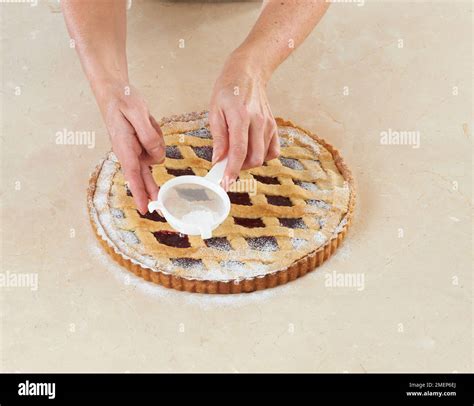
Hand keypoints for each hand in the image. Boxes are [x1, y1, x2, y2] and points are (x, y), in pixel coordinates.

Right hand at [95, 81, 164, 213]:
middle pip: (143, 176)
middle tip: (160, 208)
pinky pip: (155, 147)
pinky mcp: (140, 145)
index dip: (139, 192)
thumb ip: (148, 136)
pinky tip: (148, 123)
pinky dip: (156, 136)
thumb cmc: (123, 100)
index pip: (133, 174)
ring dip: (156, 141)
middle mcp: (128, 152)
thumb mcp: (138, 113)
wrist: (115, 92)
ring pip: (155, 156)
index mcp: (124, 146)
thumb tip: (157, 156)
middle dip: (151, 189)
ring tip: (146, 121)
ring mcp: (134, 149)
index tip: (143, 208)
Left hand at [209, 49, 279, 186]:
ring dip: (250, 162)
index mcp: (240, 117)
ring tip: (238, 155)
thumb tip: (218, 160)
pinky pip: (273, 151)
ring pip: (264, 157)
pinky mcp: (274, 126)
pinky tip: (252, 150)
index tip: (226, 184)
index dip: (232, 170)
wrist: (248, 72)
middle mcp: (258, 122)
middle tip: (227, 165)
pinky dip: (263, 156)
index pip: (239, 151)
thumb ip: (219, 137)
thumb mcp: (215, 111)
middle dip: (240, 168)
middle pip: (254, 158)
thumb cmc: (227, 90)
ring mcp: (269, 124)